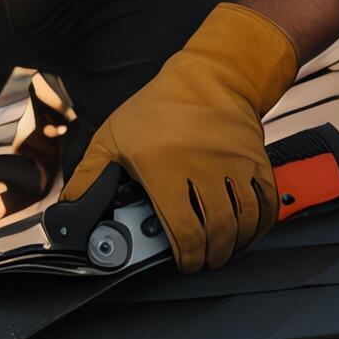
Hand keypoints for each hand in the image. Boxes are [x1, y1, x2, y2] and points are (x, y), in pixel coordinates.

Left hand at [60, 4, 296, 271]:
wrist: (208, 77)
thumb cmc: (158, 108)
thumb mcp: (111, 138)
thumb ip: (89, 175)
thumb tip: (71, 205)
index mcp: (167, 172)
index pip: (183, 230)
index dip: (187, 255)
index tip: (185, 262)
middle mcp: (204, 171)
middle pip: (218, 229)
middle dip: (212, 254)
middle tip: (205, 260)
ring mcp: (234, 166)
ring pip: (245, 218)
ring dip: (237, 241)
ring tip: (226, 249)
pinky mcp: (256, 160)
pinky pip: (267, 199)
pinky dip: (263, 220)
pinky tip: (252, 229)